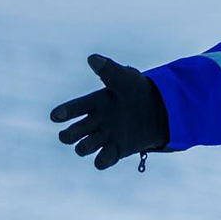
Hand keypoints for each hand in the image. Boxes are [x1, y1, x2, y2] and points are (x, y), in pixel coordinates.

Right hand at [50, 54, 169, 169]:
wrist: (164, 108)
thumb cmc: (140, 90)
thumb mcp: (127, 79)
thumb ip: (110, 71)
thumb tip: (92, 58)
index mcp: (94, 103)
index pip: (72, 109)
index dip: (62, 113)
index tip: (56, 116)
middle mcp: (95, 121)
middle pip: (71, 133)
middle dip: (69, 135)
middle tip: (74, 132)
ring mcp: (105, 137)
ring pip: (83, 148)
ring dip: (84, 147)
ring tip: (97, 139)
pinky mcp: (117, 150)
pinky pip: (102, 161)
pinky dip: (102, 160)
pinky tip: (110, 152)